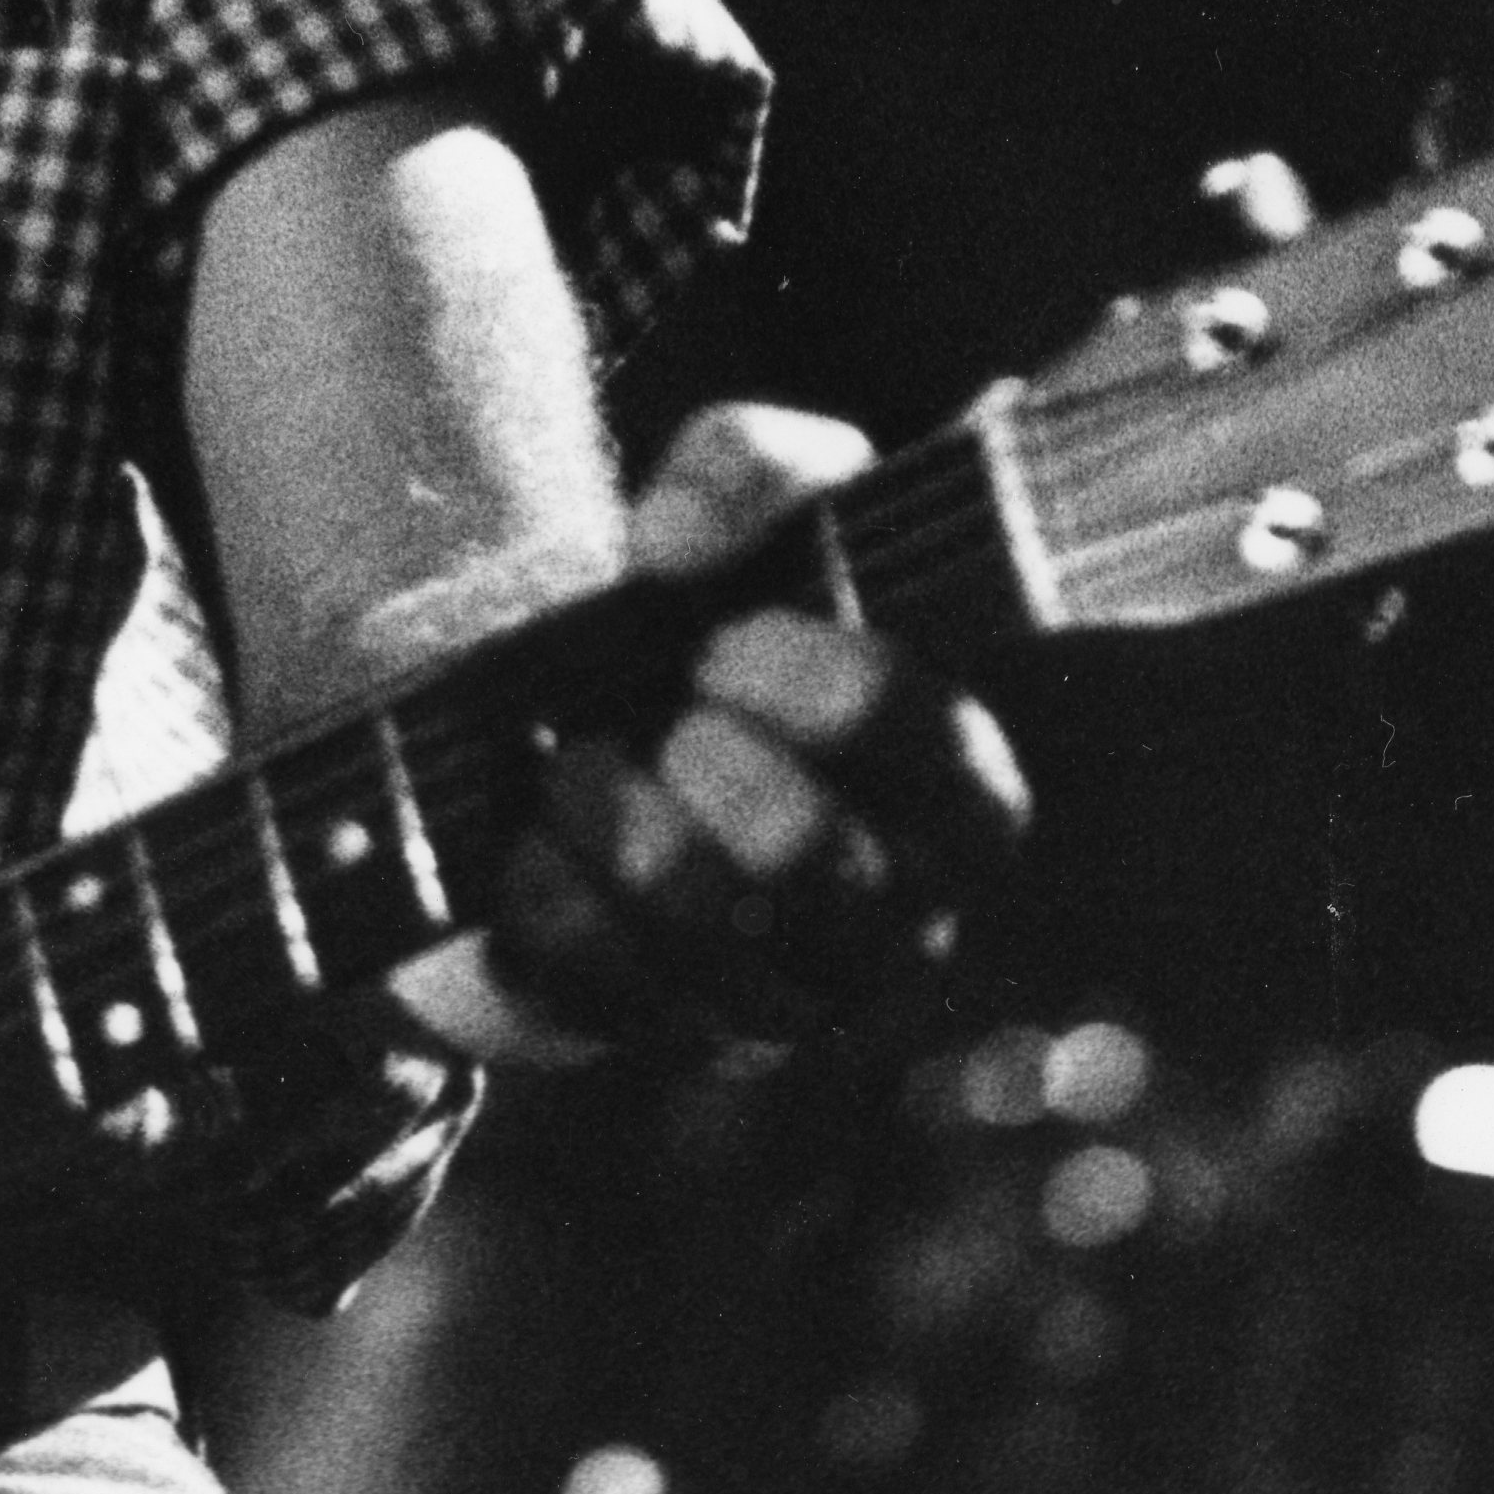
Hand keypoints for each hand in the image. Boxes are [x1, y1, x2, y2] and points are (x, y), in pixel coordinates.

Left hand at [398, 403, 1027, 1063]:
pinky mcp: (658, 1027)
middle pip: (813, 858)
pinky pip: (592, 968)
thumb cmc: (701, 616)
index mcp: (953, 786)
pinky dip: (543, 872)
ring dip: (613, 808)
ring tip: (587, 757)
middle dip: (712, 761)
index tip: (730, 642)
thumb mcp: (746, 507)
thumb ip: (750, 466)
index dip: (831, 692)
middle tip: (673, 716)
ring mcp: (782, 993)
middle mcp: (893, 912)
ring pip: (700, 922)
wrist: (559, 726)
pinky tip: (540, 825)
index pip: (943, 758)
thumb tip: (668, 544)